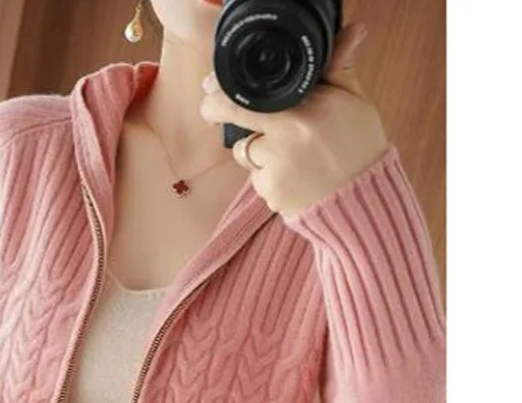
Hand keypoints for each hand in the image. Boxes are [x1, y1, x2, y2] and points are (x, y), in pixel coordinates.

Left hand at [199, 22, 389, 218]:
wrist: (363, 198)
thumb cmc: (359, 147)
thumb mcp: (353, 102)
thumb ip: (339, 68)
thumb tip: (351, 30)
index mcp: (306, 106)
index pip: (251, 91)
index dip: (225, 89)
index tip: (214, 87)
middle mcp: (287, 135)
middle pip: (233, 115)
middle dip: (215, 111)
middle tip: (212, 112)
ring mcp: (276, 166)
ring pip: (243, 151)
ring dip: (254, 151)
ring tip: (287, 155)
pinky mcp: (270, 192)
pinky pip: (256, 178)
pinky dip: (267, 177)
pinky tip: (292, 177)